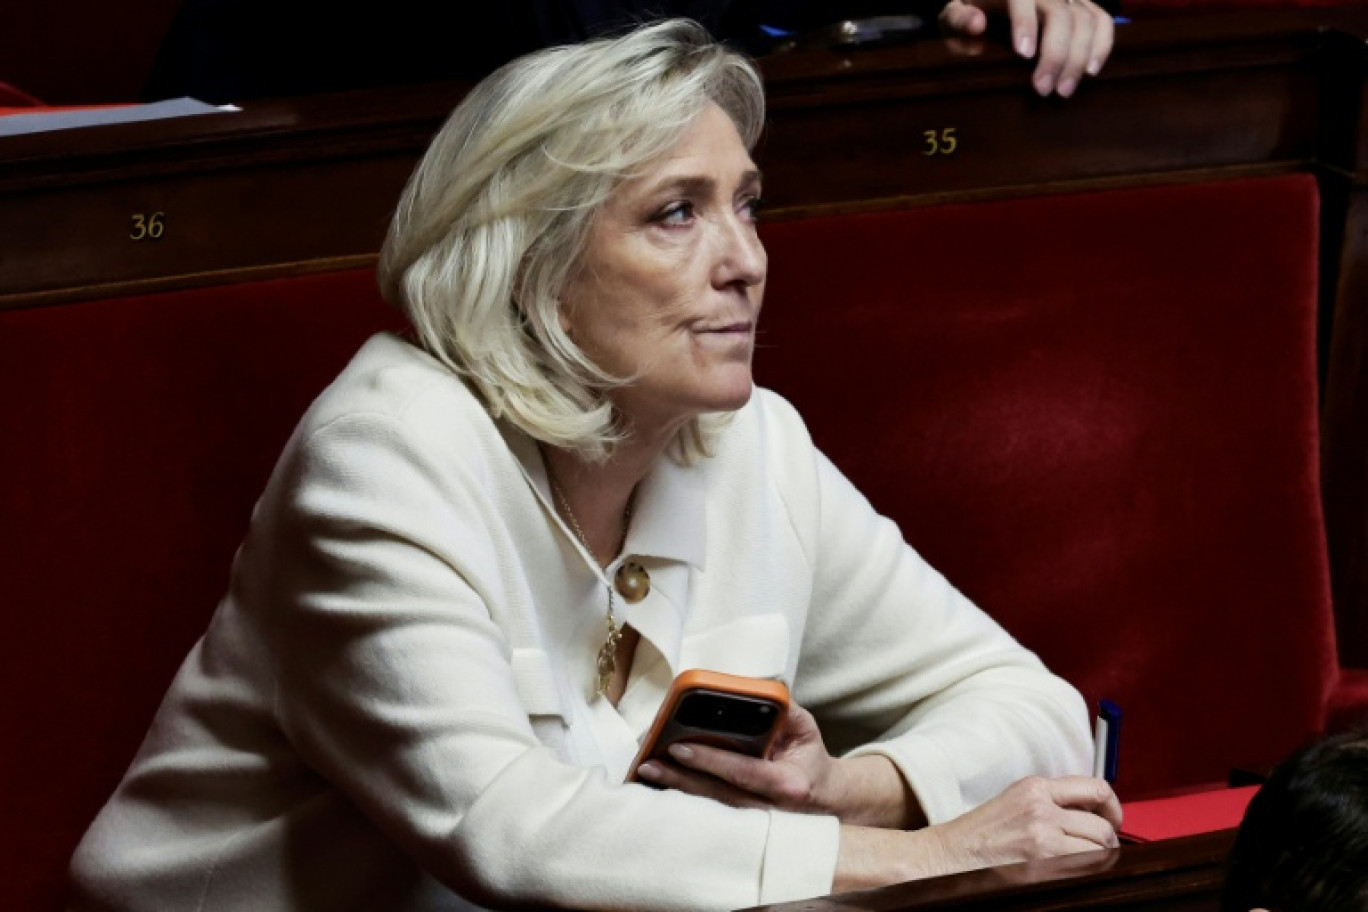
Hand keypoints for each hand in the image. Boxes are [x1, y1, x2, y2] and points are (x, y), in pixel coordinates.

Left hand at [634, 702, 916, 825]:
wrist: (825, 800)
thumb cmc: (809, 757)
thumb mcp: (805, 728)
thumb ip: (781, 709)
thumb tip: (751, 690)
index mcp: (788, 784)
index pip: (744, 770)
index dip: (711, 760)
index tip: (679, 746)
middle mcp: (770, 809)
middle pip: (717, 794)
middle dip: (680, 778)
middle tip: (649, 763)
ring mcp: (755, 824)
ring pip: (709, 807)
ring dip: (676, 789)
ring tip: (646, 772)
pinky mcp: (742, 828)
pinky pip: (709, 812)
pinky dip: (685, 798)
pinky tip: (661, 786)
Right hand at [926, 775, 1121, 872]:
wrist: (948, 856)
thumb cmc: (978, 834)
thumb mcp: (1015, 801)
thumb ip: (1051, 801)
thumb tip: (1092, 812)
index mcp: (1034, 787)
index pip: (1095, 788)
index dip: (1113, 807)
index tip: (1112, 819)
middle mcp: (1042, 808)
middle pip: (1102, 825)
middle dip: (1107, 841)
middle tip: (1098, 850)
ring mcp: (1043, 837)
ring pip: (1100, 850)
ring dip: (1099, 859)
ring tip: (1083, 863)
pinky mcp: (1042, 865)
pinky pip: (1086, 869)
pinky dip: (1087, 873)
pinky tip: (1071, 873)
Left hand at [940, 0, 1114, 96]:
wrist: (987, 7)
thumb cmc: (968, 16)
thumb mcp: (952, 17)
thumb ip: (958, 20)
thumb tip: (976, 24)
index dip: (1025, 24)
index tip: (1024, 55)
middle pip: (1061, 13)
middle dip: (1055, 53)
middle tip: (1044, 89)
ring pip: (1085, 19)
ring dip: (1078, 57)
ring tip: (1063, 91)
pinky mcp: (1084, 7)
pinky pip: (1101, 21)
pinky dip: (1102, 45)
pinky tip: (1090, 71)